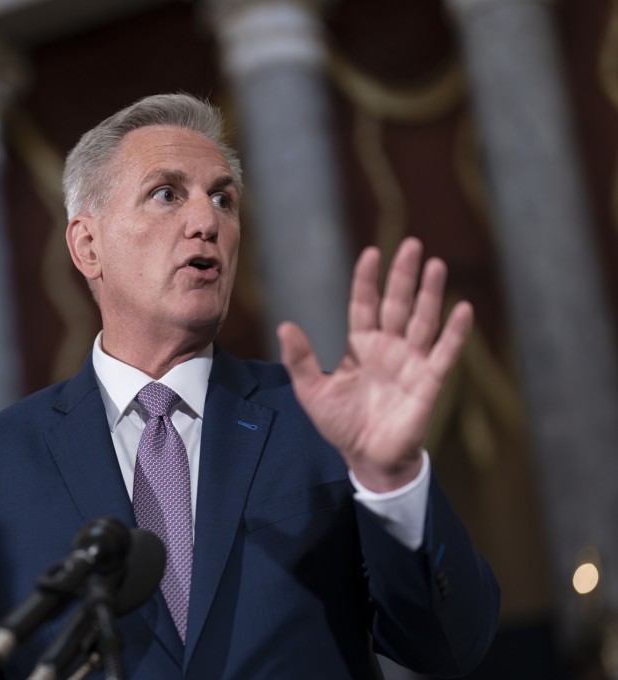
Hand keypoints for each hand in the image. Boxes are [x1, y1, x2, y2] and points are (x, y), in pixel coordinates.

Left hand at [277, 237, 471, 491]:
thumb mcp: (311, 392)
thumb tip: (285, 326)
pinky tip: (462, 308)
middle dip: (404, 275)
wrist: (367, 459)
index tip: (370, 253)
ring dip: (431, 293)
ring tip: (436, 264)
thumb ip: (300, 360)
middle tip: (412, 244)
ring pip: (423, 320)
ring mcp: (411, 362)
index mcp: (360, 345)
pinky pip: (444, 353)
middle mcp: (388, 347)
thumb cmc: (341, 424)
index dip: (367, 280)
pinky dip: (454, 331)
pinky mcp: (429, 382)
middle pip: (398, 304)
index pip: (364, 304)